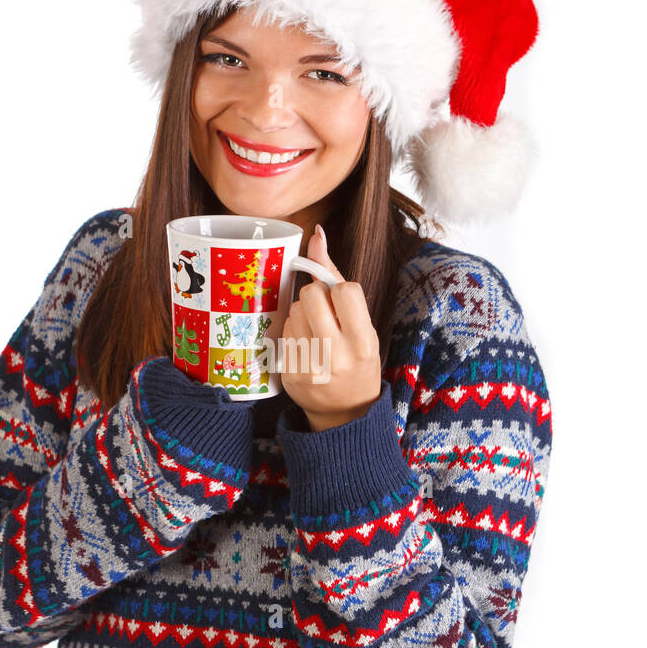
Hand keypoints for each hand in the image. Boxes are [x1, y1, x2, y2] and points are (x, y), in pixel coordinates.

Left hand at [278, 224, 381, 431]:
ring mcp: (309, 366)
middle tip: (324, 314)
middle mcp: (336, 355)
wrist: (345, 414)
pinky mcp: (289, 373)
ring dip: (302, 314)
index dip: (339, 290)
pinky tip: (305, 347)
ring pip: (293, 311)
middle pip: (310, 296)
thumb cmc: (357, 361)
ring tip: (316, 334)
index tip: (341, 302)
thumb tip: (317, 234)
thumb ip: (337, 279)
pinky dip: (293, 332)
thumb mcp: (363, 325)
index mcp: (363, 342)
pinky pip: (283, 331)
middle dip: (315, 297)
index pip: (344, 290)